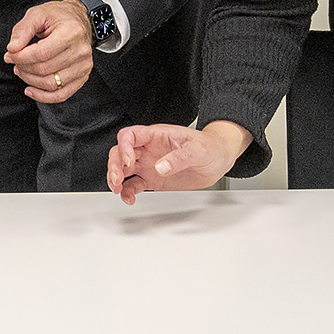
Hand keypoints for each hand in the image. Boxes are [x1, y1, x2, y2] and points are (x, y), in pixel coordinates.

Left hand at [5, 0, 91, 101]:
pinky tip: (31, 89)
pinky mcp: (82, 76)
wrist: (79, 19)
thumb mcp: (37, 13)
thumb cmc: (59, 16)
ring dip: (30, 81)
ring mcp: (83, 66)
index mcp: (71, 33)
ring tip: (22, 71)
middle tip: (14, 61)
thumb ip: (22, 30)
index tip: (10, 55)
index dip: (21, 57)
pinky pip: (62, 95)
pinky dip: (43, 97)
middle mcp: (80, 51)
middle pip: (44, 70)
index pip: (41, 53)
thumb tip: (12, 48)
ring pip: (51, 84)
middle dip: (23, 68)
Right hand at [106, 121, 251, 204]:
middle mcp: (148, 149)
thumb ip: (178, 158)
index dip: (124, 147)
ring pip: (123, 169)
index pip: (130, 136)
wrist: (219, 160)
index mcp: (156, 135)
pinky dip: (128, 192)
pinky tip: (129, 198)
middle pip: (120, 153)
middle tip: (118, 180)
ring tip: (118, 190)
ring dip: (116, 179)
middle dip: (114, 166)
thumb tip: (160, 167)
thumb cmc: (210, 147)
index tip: (129, 162)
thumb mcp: (197, 149)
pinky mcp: (152, 179)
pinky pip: (134, 185)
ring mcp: (149, 164)